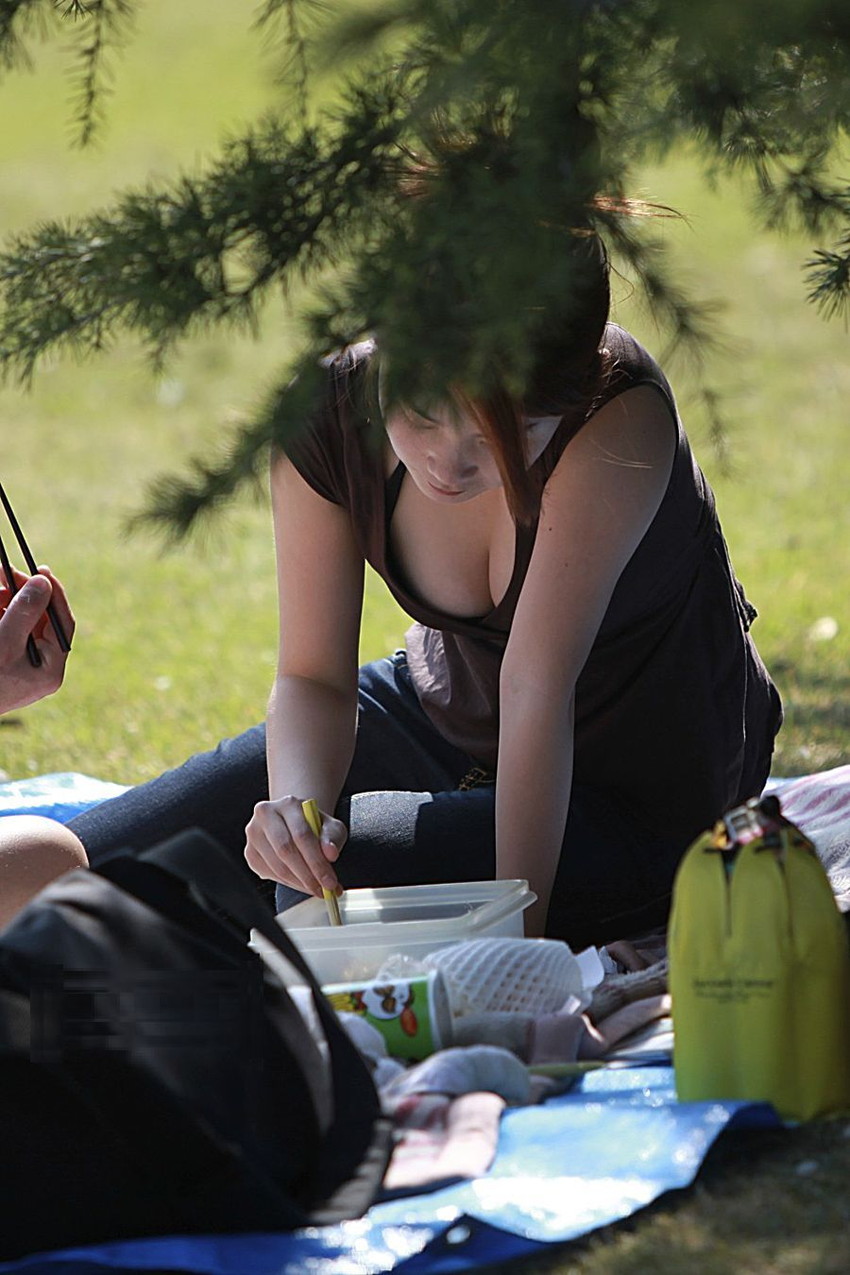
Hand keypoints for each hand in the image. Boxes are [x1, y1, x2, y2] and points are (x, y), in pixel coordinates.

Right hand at [0, 568, 74, 714]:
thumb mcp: (4, 642)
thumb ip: (25, 612)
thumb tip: (44, 582)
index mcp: (51, 669)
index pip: (62, 624)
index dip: (54, 594)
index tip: (41, 571)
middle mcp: (40, 668)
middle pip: (40, 620)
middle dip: (23, 594)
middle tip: (6, 572)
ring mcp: (21, 666)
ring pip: (20, 622)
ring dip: (8, 601)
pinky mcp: (5, 661)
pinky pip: (7, 630)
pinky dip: (1, 613)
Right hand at [244, 795, 346, 895]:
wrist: (294, 824)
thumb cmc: (314, 826)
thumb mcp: (330, 827)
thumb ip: (332, 838)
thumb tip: (331, 853)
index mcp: (288, 804)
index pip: (302, 835)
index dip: (317, 862)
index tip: (330, 882)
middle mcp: (266, 814)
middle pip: (285, 850)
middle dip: (307, 876)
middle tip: (323, 890)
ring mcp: (254, 833)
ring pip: (276, 866)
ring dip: (299, 883)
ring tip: (316, 889)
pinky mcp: (250, 852)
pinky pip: (269, 874)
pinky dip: (288, 883)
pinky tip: (300, 883)